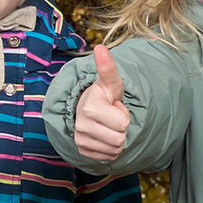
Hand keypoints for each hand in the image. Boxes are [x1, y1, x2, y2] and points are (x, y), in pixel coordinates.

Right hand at [74, 42, 130, 161]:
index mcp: (89, 106)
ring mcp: (80, 139)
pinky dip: (109, 148)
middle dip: (121, 127)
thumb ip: (108, 67)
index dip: (122, 115)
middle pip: (119, 138)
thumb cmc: (103, 96)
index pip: (123, 124)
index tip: (112, 105)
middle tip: (112, 116)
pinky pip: (108, 156)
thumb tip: (101, 47)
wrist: (86, 109)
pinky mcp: (82, 150)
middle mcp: (81, 124)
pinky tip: (103, 135)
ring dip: (116, 138)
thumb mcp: (110, 83)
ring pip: (114, 149)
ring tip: (108, 125)